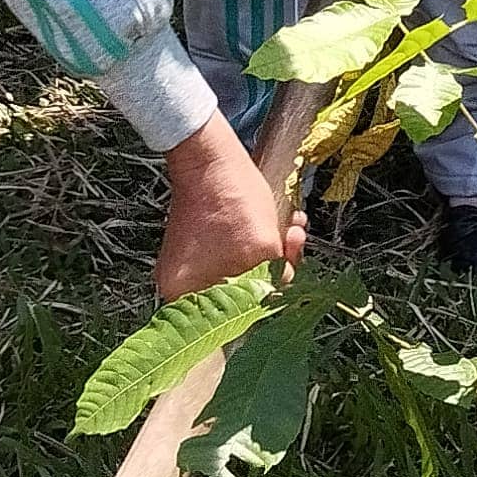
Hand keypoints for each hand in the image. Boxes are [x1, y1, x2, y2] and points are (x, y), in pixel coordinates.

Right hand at [154, 111, 299, 298]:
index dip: (263, 307)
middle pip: (241, 296)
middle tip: (292, 251)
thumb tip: (278, 300)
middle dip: (275, 272)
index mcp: (183, 293)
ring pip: (246, 271)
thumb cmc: (227, 195)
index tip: (285, 292)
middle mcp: (183, 284)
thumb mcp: (260, 246)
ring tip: (292, 231)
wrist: (211, 156)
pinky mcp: (204, 244)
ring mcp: (194, 264)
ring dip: (276, 252)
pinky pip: (239, 253)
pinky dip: (262, 239)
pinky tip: (285, 223)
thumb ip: (270, 280)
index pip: (229, 320)